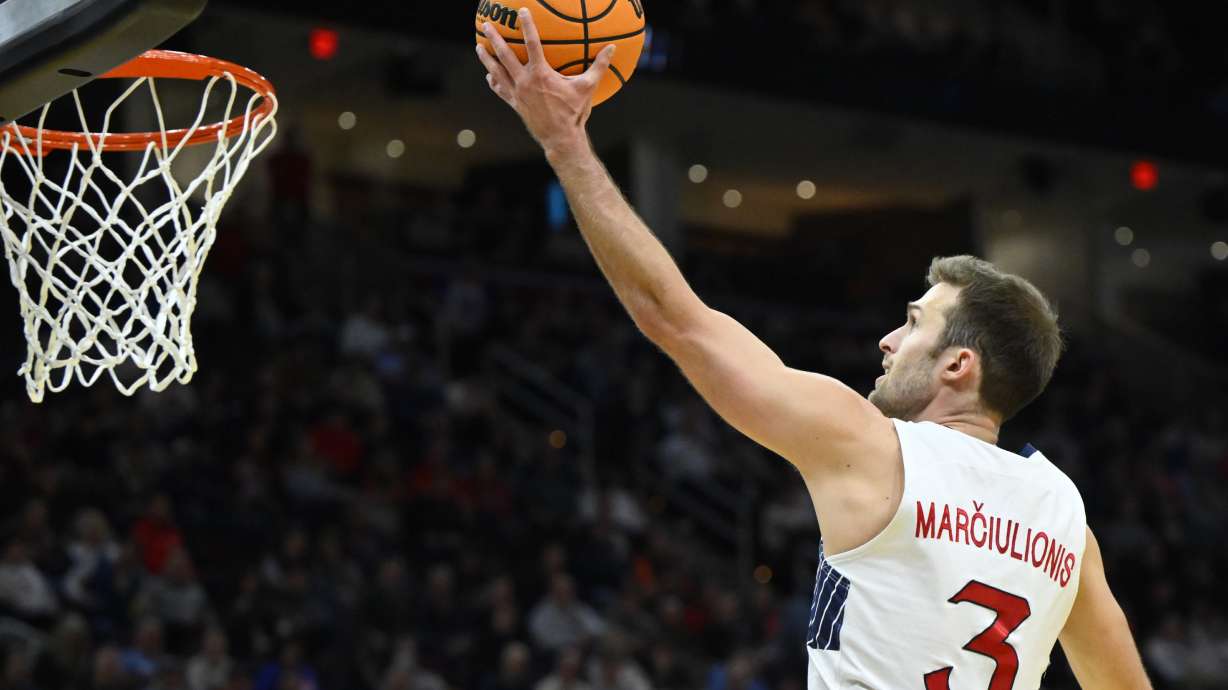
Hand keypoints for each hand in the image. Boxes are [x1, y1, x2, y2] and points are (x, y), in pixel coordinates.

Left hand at [476, 7, 614, 155]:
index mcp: (541, 74)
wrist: (560, 139)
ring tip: (479, 46)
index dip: (526, 26)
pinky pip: (501, 90)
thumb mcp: (588, 88)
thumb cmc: (575, 112)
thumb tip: (612, 48)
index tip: (521, 11)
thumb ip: (599, 66)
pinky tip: (490, 76)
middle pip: (505, 55)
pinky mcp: (515, 104)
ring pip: (497, 72)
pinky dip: (494, 82)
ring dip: (487, 58)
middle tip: (487, 25)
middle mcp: (525, 82)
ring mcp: (518, 94)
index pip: (532, 44)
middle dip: (495, 38)